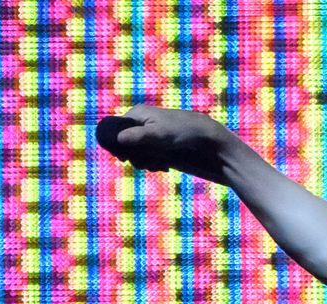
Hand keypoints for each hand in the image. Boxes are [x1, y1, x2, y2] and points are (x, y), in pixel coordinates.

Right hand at [97, 106, 237, 180]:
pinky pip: (149, 156)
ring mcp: (152, 135)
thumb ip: (138, 136)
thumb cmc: (185, 133)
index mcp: (138, 113)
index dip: (118, 145)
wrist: (211, 141)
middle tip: (146, 164)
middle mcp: (143, 123)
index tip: (126, 158)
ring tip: (158, 165)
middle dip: (134, 156)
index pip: (115, 129)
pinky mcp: (162, 146)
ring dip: (145, 162)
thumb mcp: (159, 134)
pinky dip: (154, 163)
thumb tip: (117, 139)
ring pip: (137, 152)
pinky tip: (163, 166)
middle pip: (125, 143)